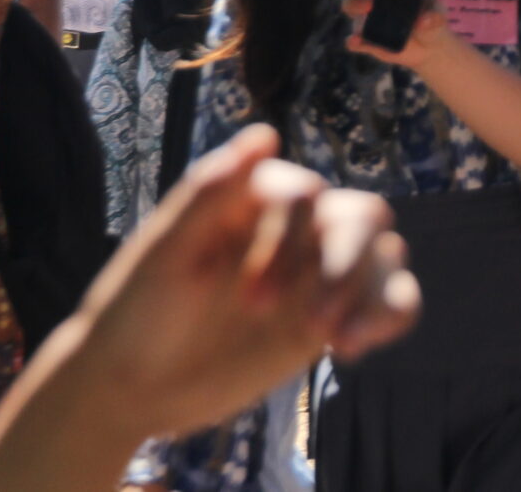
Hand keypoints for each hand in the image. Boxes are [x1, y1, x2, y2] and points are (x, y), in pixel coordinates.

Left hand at [62, 125, 417, 437]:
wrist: (132, 387)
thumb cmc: (136, 312)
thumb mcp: (164, 254)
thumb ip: (209, 193)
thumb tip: (265, 133)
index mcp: (255, 199)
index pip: (306, 195)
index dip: (291, 242)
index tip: (252, 302)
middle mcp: (295, 228)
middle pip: (361, 217)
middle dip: (346, 264)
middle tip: (314, 323)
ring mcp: (316, 272)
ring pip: (382, 256)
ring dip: (371, 292)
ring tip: (339, 341)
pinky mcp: (329, 317)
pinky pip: (388, 301)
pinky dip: (388, 316)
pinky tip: (352, 349)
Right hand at [340, 0, 463, 83]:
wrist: (431, 47)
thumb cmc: (431, 18)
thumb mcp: (438, 13)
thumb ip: (434, 15)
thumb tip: (424, 20)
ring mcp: (367, 20)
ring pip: (349, 8)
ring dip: (355, 6)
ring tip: (368, 10)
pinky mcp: (368, 42)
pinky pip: (354, 42)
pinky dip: (353, 41)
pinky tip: (357, 41)